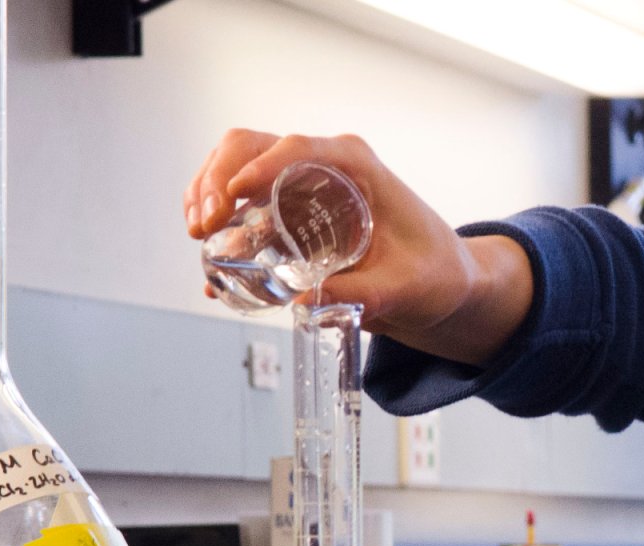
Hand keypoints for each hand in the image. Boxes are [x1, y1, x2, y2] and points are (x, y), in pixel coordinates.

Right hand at [183, 129, 530, 366]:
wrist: (443, 284)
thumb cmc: (435, 273)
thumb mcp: (404, 287)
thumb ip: (360, 293)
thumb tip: (302, 300)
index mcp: (355, 165)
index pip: (296, 147)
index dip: (259, 166)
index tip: (234, 195)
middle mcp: (323, 166)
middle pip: (249, 147)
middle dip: (216, 180)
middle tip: (204, 227)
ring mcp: (300, 187)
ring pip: (234, 170)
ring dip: (207, 198)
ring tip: (200, 239)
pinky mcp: (288, 214)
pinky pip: (241, 207)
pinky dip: (219, 227)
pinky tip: (211, 264)